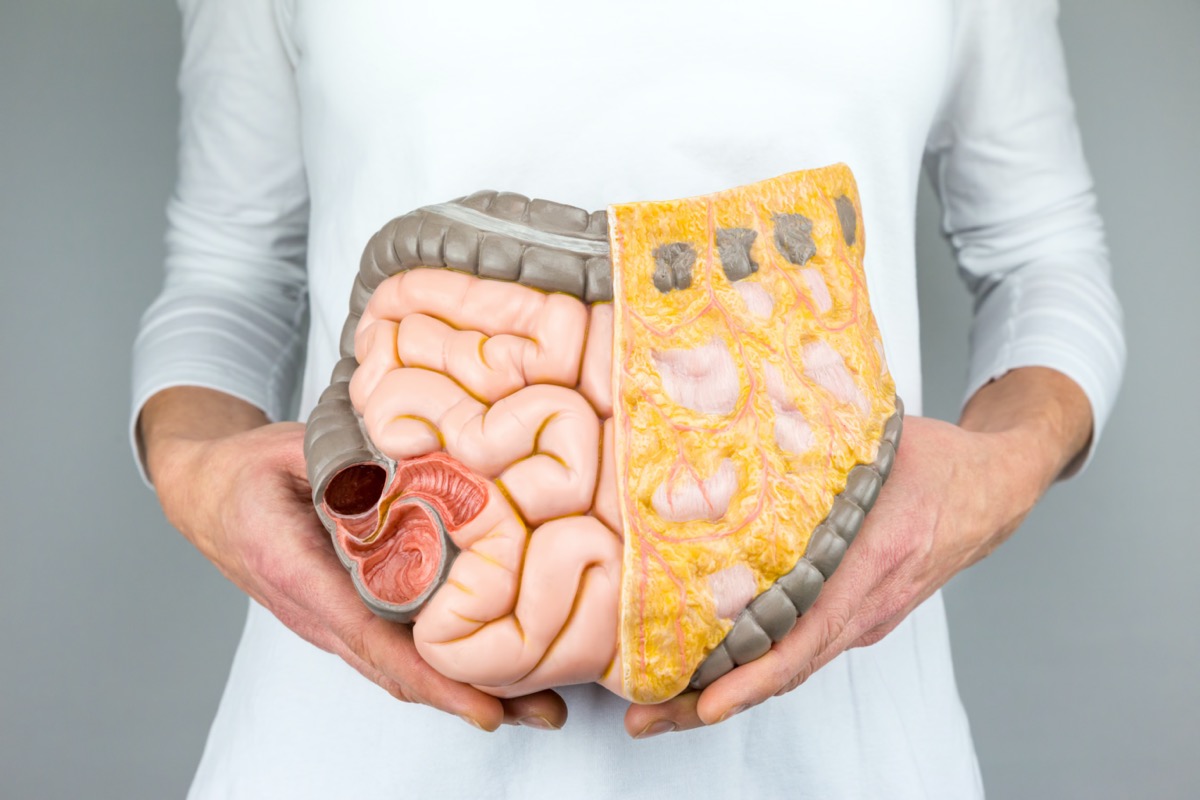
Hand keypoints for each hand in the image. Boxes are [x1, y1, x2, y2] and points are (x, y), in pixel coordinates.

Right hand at [143, 389, 566, 731]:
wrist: (207, 496)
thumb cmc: (247, 473)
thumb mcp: (289, 451)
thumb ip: (347, 460)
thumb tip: (418, 459)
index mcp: (298, 573)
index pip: (372, 637)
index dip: (433, 676)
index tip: (486, 706)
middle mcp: (316, 614)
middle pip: (398, 671)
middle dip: (471, 696)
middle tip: (546, 711)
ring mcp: (331, 623)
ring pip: (402, 669)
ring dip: (468, 688)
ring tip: (540, 702)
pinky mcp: (346, 618)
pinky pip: (397, 650)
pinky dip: (446, 667)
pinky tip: (495, 669)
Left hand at [625, 365, 1091, 738]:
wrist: (997, 488)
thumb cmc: (941, 464)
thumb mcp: (881, 441)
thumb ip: (819, 439)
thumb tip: (742, 420)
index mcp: (875, 561)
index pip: (808, 632)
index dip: (755, 673)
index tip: (706, 701)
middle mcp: (869, 604)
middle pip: (787, 668)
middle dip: (713, 699)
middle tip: (646, 717)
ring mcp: (866, 617)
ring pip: (791, 665)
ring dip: (727, 689)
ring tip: (659, 705)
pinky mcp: (860, 615)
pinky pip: (803, 647)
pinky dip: (756, 666)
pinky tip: (708, 667)